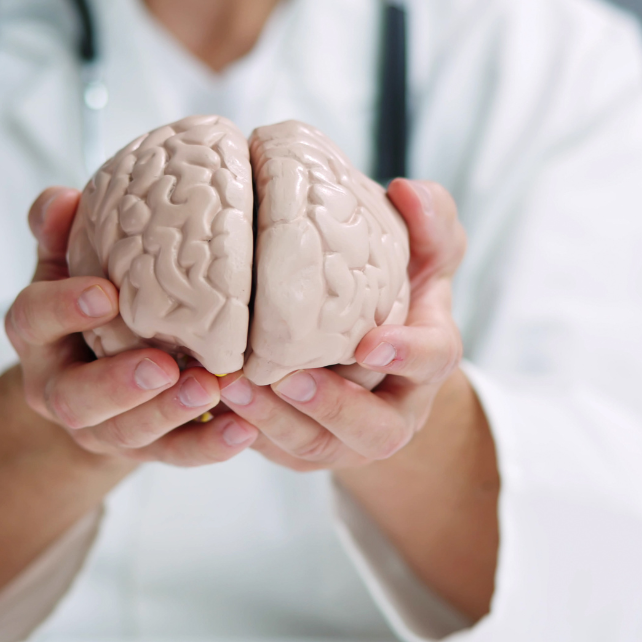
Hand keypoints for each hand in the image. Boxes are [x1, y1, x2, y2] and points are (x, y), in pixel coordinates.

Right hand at [4, 187, 259, 466]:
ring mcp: (100, 427)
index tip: (106, 293)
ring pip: (124, 433)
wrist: (100, 370)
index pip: (31, 320)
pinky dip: (208, 445)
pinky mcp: (145, 450)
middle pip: (73, 398)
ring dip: (168, 414)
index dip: (62, 308)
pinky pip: (173, 455)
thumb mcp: (68, 258)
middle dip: (118, 384)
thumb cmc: (93, 294)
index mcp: (36, 335)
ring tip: (213, 389)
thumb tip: (63, 199)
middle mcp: (58, 388)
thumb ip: (60, 228)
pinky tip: (243, 428)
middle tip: (163, 365)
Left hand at [217, 178, 466, 470]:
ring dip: (274, 422)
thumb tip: (407, 190)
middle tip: (288, 378)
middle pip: (374, 431)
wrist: (364, 352)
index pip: (433, 361)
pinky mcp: (298, 448)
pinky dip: (241, 431)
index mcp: (427, 360)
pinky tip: (208, 399)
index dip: (405, 355)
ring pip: (314, 447)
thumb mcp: (420, 256)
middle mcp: (392, 411)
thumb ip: (428, 222)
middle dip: (331, 408)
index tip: (368, 344)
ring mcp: (344, 438)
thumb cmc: (390, 293)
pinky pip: (272, 452)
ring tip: (232, 387)